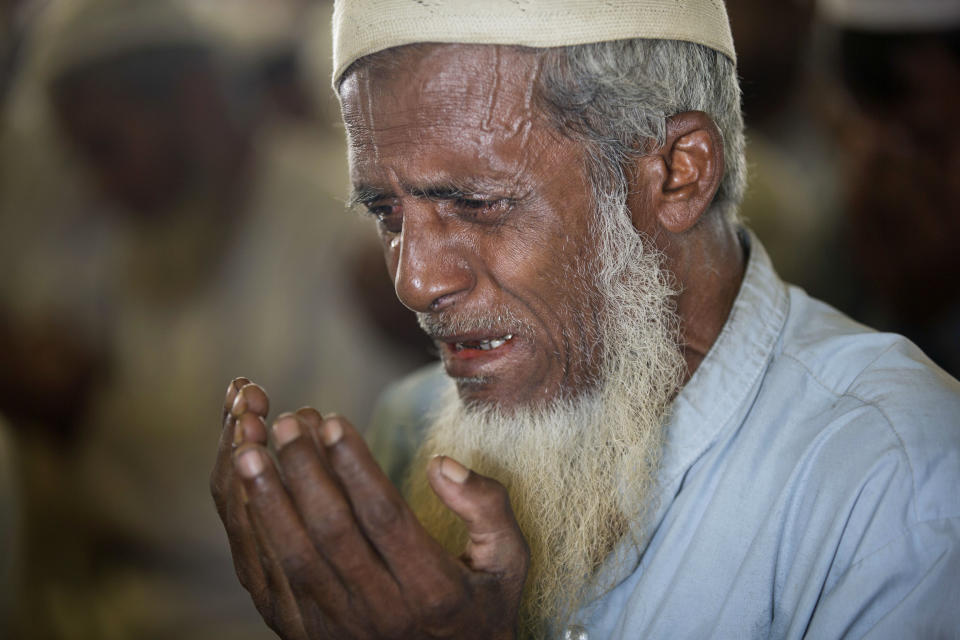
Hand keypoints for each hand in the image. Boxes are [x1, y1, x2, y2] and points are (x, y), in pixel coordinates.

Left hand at [210, 378, 528, 638]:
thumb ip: (487, 507)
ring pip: (292, 556)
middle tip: (290, 422)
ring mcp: (337, 628)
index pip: (386, 518)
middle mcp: (380, 612)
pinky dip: (252, 533)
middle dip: (305, 471)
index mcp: (432, 590)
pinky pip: (270, 581)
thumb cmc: (478, 605)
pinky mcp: (305, 635)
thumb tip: (442, 465)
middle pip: (332, 532)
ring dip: (265, 499)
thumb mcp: (507, 560)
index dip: (356, 467)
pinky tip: (244, 492)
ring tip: (248, 448)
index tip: (335, 421)